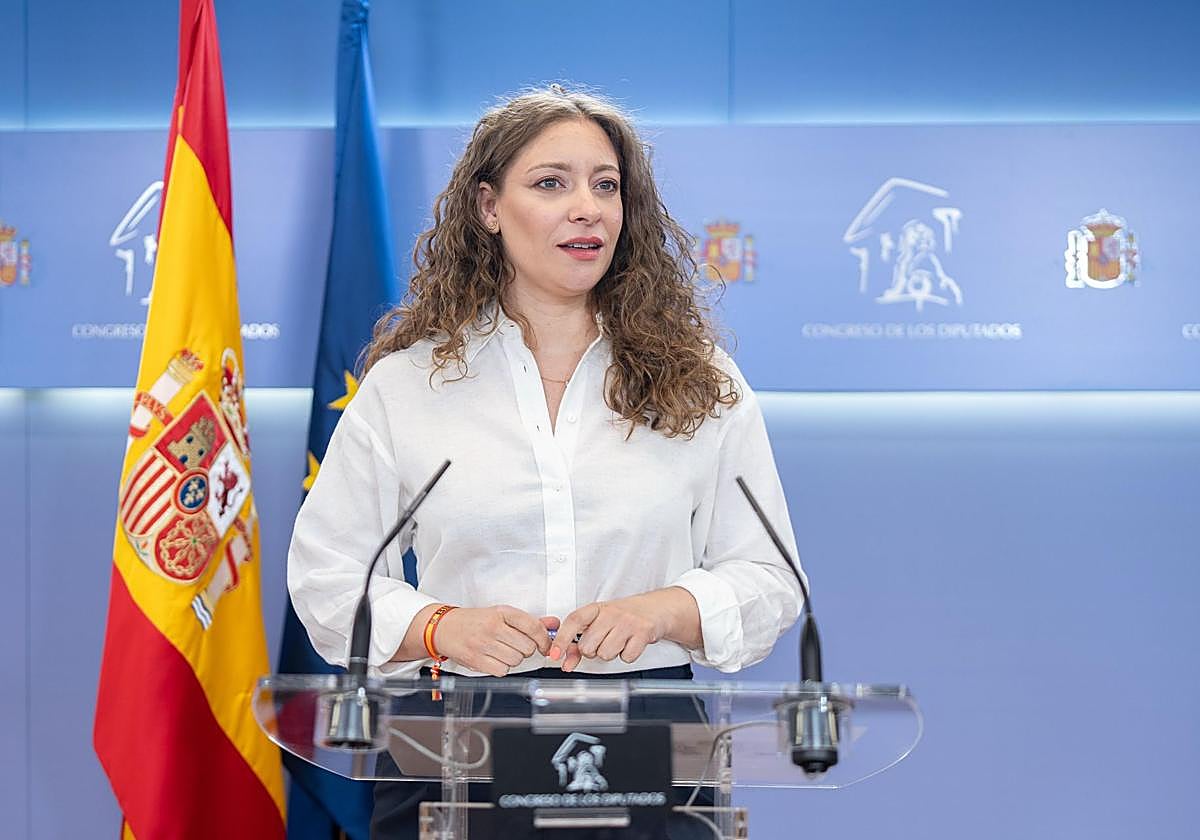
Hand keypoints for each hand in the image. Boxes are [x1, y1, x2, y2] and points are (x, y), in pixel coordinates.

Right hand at [434, 606, 557, 676]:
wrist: (444, 628)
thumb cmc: (474, 621)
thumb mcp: (501, 614)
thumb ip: (529, 621)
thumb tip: (554, 623)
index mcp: (501, 612)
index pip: (533, 626)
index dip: (545, 639)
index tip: (545, 645)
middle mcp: (493, 627)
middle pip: (527, 647)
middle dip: (526, 650)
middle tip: (516, 646)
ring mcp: (483, 644)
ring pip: (516, 660)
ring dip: (514, 659)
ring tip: (502, 651)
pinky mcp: (476, 660)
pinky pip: (502, 670)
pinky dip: (502, 668)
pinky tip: (494, 659)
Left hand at [549, 594, 667, 672]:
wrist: (654, 609)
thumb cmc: (622, 617)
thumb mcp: (599, 622)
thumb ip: (580, 640)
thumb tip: (564, 661)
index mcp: (596, 608)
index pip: (573, 621)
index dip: (561, 639)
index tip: (554, 654)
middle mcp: (611, 613)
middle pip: (588, 646)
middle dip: (592, 650)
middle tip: (602, 641)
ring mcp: (628, 623)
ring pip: (605, 654)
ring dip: (610, 653)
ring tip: (618, 641)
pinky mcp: (643, 633)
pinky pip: (626, 657)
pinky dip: (627, 655)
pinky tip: (630, 644)